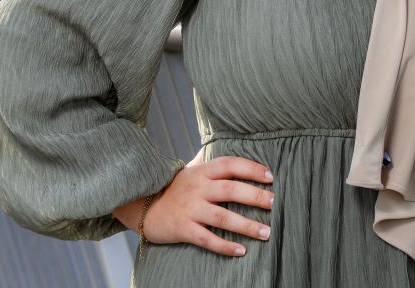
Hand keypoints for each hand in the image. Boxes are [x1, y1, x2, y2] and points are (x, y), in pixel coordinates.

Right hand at [114, 156, 274, 256]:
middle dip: (254, 196)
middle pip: (230, 189)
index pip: (230, 164)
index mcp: (201, 171)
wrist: (141, 206)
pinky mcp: (183, 229)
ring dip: (246, 225)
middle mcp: (196, 188)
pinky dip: (225, 246)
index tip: (270, 176)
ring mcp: (189, 209)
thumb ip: (215, 169)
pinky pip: (207, 239)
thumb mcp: (193, 173)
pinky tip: (241, 250)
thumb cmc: (176, 190)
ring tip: (266, 232)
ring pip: (222, 217)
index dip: (251, 168)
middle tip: (273, 203)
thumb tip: (246, 165)